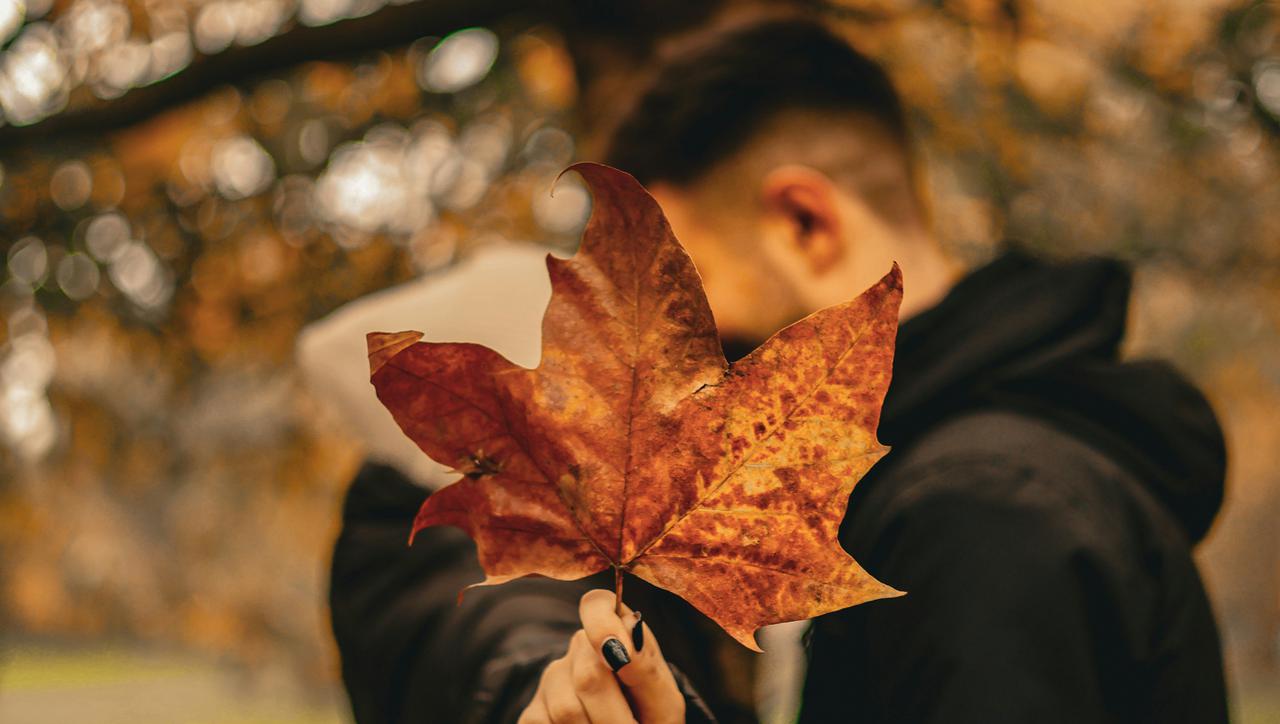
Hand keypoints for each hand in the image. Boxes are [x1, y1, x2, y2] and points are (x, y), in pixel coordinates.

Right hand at [517, 589, 685, 723]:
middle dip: (615, 715)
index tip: (621, 659)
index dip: (603, 626)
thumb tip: (622, 638)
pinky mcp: (532, 713)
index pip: (596, 605)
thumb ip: (645, 668)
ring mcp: (552, 681)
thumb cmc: (652, 719)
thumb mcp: (663, 699)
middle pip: (588, 675)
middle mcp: (579, 651)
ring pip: (566, 709)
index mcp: (615, 634)